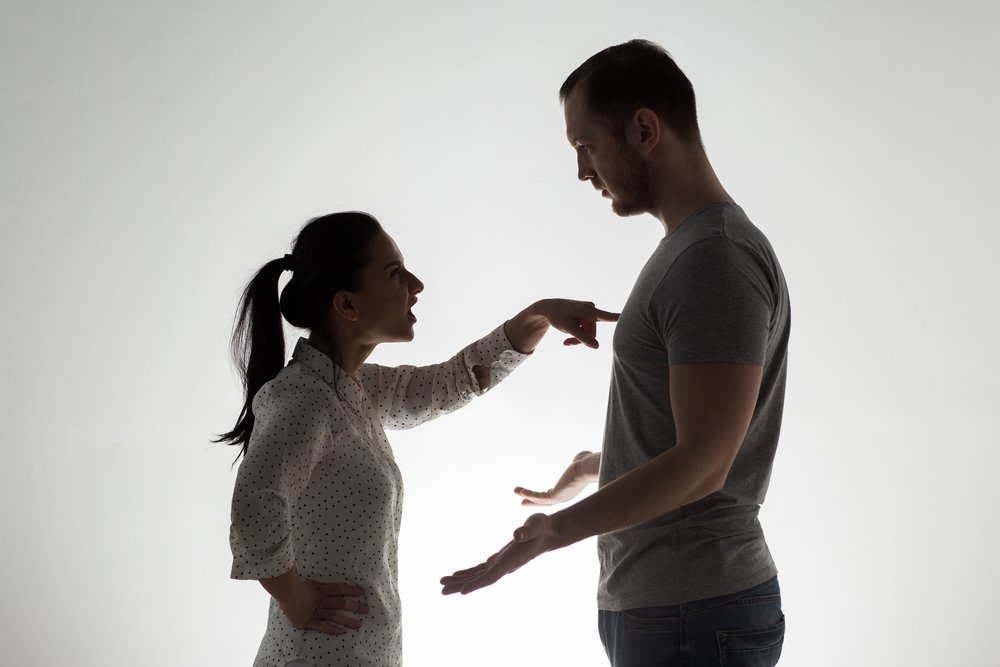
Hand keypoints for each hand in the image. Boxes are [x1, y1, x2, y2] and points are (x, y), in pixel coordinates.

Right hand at [278, 578, 368, 634]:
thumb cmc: (290, 585)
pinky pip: (322, 626)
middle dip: (355, 606)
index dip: (351, 590)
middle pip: (341, 603)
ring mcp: (315, 611)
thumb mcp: (304, 581)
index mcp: (319, 589)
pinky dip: (332, 629)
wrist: (283, 592)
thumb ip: (312, 580)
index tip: (362, 592)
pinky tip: (342, 632)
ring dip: (348, 620)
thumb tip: (315, 570)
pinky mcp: (307, 621)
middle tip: (366, 610)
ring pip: (335, 616)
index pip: (339, 589)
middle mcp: (320, 600)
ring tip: (358, 624)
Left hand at [441, 513, 557, 594]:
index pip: (492, 576)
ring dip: (461, 580)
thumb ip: (527, 532)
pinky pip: (480, 569)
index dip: (477, 583)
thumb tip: (517, 535)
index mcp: (511, 561)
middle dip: (461, 585)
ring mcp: (500, 564)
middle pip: (480, 579)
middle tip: (442, 591)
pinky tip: (456, 575)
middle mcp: (504, 566)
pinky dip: (468, 572)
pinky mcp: (498, 559)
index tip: (462, 592)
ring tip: (442, 584)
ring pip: (478, 575)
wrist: (548, 532)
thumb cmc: (542, 528)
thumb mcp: (535, 526)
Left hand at [505, 299, 618, 353]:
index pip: (609, 317)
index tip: (635, 318)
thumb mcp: (569, 328)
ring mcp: (589, 312)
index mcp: (590, 311)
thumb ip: (582, 338)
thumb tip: (597, 347)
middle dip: (581, 339)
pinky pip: (585, 329)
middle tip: (567, 343)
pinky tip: (568, 337)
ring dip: (578, 338)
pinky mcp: (586, 315)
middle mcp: (592, 310)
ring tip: (566, 340)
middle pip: (593, 332)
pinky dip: (578, 334)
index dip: (622, 319)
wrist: (548, 308)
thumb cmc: (558, 316)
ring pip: (589, 332)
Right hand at [515, 451, 599, 505]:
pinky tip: (520, 491)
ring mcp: (560, 498)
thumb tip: (579, 457)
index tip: (533, 496)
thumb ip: (577, 461)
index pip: (552, 496)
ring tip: (515, 491)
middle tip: (522, 502)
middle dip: (532, 501)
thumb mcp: (580, 462)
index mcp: (569, 490)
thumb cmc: (587, 464)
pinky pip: (540, 497)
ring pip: (540, 500)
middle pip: (545, 502)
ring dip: (527, 496)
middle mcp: (564, 497)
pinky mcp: (556, 496)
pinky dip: (529, 494)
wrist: (588, 467)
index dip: (542, 497)